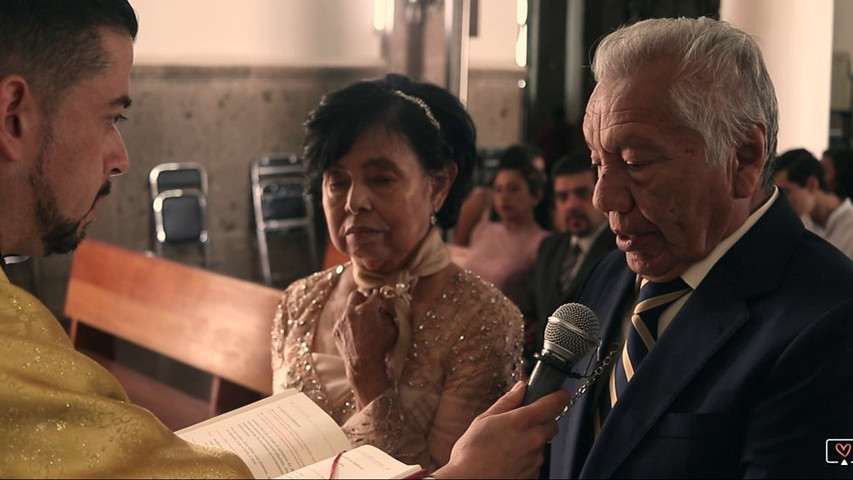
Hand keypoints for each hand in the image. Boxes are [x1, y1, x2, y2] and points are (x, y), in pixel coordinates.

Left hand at [334, 289, 397, 406]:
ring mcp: (342, 321)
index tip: (381, 301)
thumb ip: (388, 314)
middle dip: (363, 298)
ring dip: (356, 312)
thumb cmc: (380, 348)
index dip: (380, 298)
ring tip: (363, 323)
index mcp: (367, 309)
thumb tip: (384, 308)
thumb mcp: (391, 329)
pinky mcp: (336, 330)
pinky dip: (350, 324)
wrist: (364, 366)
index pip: (374, 295)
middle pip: (356, 294)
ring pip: (348, 309)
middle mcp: (351, 312)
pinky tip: (357, 333)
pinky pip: (343, 321)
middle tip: (369, 305)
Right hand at [433, 381, 569, 478]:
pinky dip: (526, 457)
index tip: (558, 393)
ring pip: (542, 443)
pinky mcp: (534, 475)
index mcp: (522, 421)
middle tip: (523, 421)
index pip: (555, 403)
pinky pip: (535, 461)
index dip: (559, 395)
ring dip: (532, 440)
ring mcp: (535, 460)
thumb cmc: (471, 453)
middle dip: (542, 420)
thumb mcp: (484, 420)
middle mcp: (534, 440)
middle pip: (552, 424)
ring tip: (508, 444)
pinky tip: (509, 458)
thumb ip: (507, 402)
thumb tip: (520, 388)